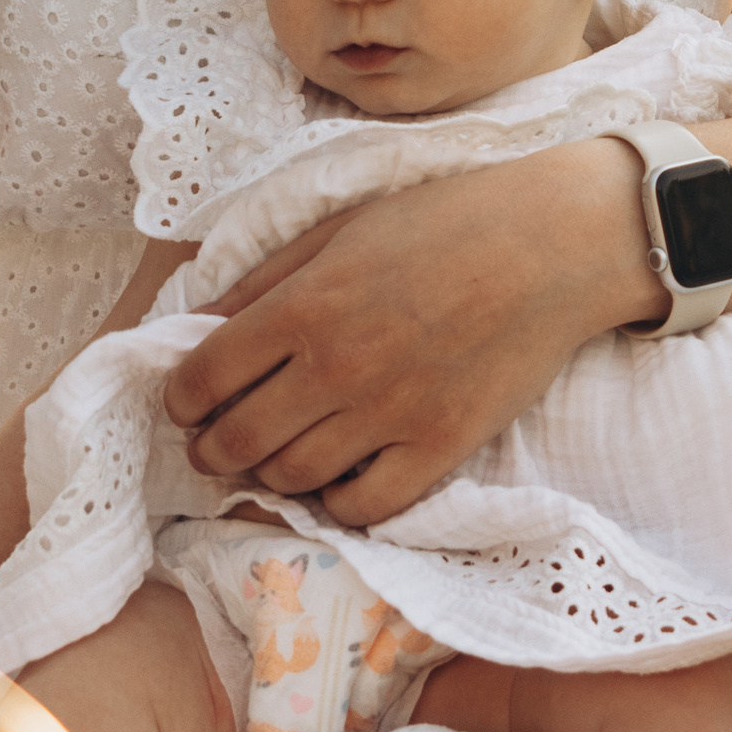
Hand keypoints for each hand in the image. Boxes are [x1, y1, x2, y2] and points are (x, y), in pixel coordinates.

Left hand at [160, 140, 654, 525]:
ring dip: (269, 474)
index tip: (186, 404)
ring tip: (277, 455)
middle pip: (236, 441)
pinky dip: (338, 502)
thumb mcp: (339, 230)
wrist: (552, 245)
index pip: (202, 379)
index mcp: (304, 305)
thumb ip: (262, 281)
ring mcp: (390, 414)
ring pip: (292, 478)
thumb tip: (194, 325)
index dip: (179, 401)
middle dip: (210, 450)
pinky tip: (339, 478)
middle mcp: (337, 367)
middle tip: (216, 444)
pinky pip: (364, 507)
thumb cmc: (443, 223)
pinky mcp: (440, 448)